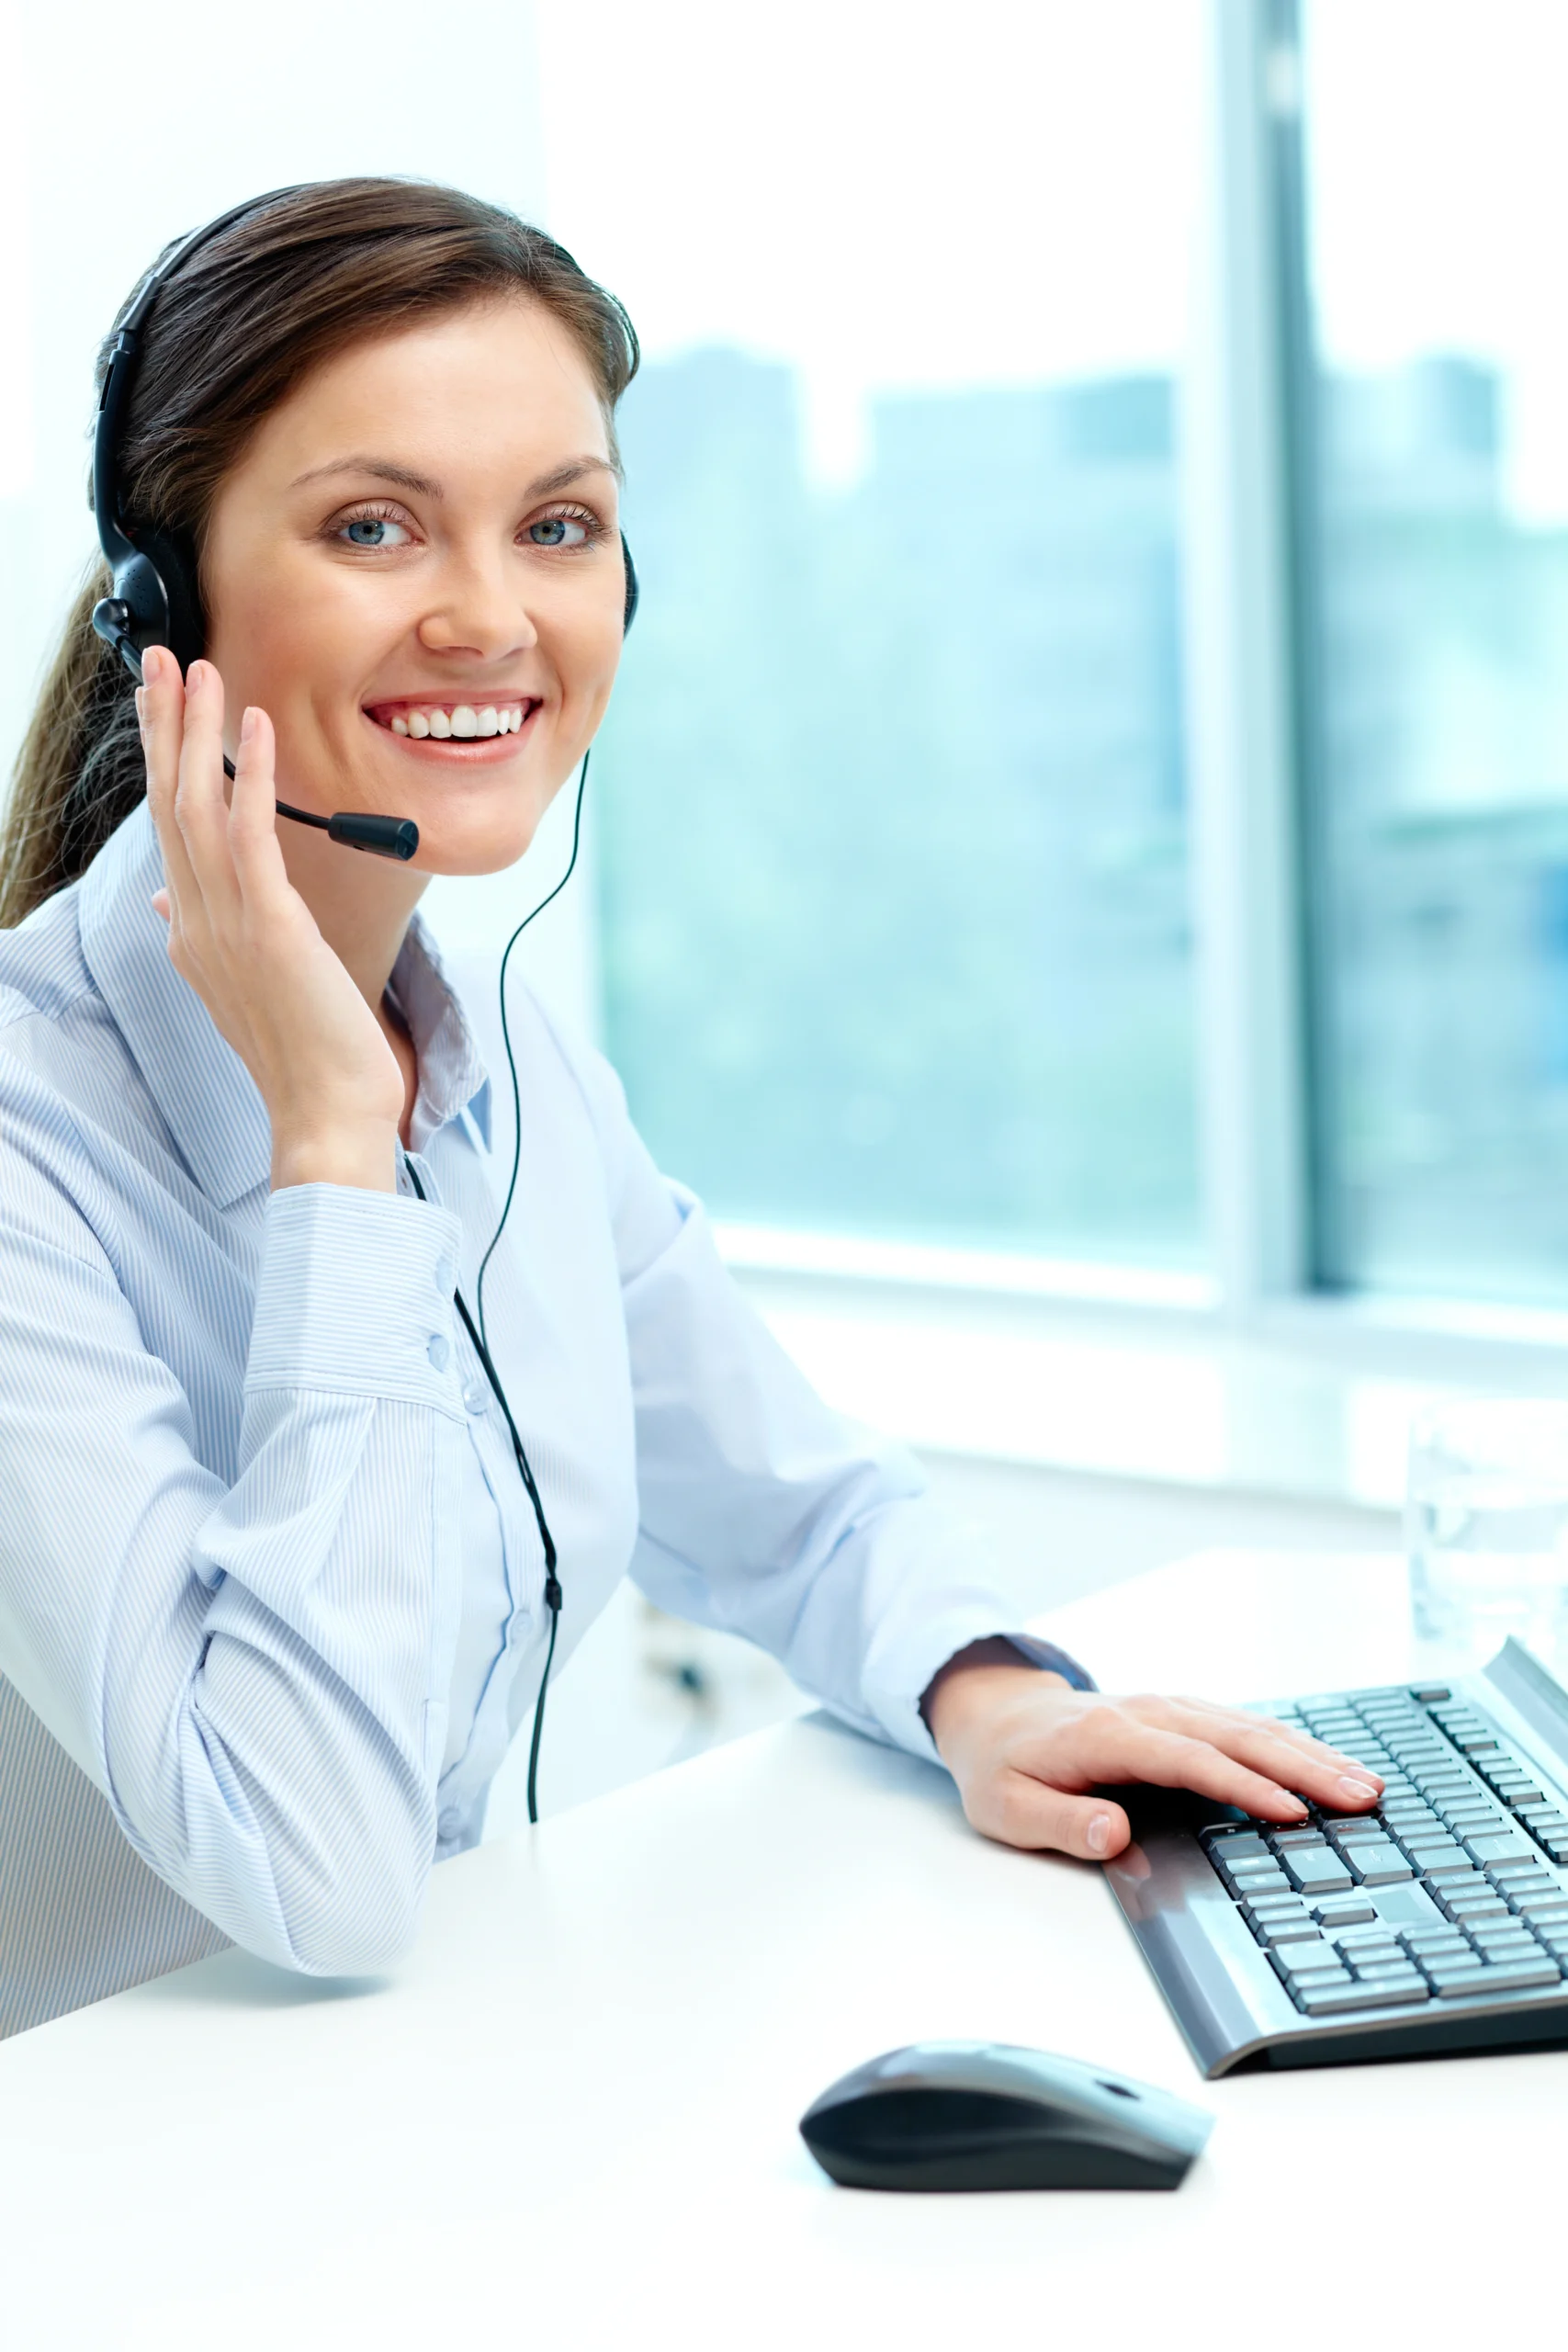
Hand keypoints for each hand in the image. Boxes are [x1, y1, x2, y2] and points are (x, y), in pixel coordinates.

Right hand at [138, 648, 402, 1191]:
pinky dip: (250, 776)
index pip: (167, 828)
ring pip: (196, 808)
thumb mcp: (241, 984)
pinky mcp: (268, 925)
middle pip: (167, 804)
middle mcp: (195, 921)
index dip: (161, 760)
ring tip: (198, 669)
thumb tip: (165, 902)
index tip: (161, 706)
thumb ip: (203, 936)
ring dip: (196, 732)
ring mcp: (226, 923)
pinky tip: (254, 727)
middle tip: (158, 661)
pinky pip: (252, 835)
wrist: (325, 1111)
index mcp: (189, 931)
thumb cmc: (303, 1053)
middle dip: (162, 727)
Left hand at [923, 1640, 1383, 1861]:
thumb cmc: (1004, 1768)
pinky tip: (1332, 1763)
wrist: (998, 1715)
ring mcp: (1170, 1707)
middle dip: (1304, 1768)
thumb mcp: (1008, 1810)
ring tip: (1367, 1784)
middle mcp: (1148, 1712)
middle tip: (1363, 1799)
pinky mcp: (1183, 1713)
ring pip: (1250, 1727)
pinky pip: (1245, 1724)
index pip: (1188, 1761)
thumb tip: (1113, 1833)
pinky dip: (1293, 1743)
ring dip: (1310, 1754)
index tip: (1293, 1814)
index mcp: (1108, 1736)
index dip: (1242, 1787)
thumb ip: (1061, 1824)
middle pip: (1236, 1738)